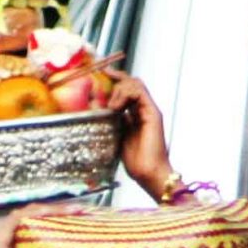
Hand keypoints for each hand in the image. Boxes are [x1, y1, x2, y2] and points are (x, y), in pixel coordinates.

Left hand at [106, 71, 172, 199]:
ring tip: (109, 106)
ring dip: (119, 89)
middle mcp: (143, 108)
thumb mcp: (114, 135)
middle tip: (100, 78)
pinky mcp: (153, 112)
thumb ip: (108, 121)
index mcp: (134, 113)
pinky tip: (116, 107)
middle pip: (130, 82)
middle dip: (115, 77)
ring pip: (135, 84)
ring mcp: (149, 109)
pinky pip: (140, 92)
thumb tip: (94, 106)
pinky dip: (125, 94)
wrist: (147, 173)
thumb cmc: (134, 161)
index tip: (98, 74)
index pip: (125, 89)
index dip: (113, 79)